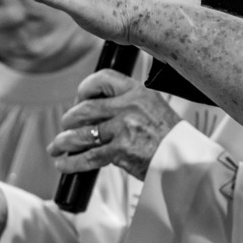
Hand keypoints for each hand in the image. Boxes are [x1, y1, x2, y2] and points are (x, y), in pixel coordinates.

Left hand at [49, 70, 179, 180]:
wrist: (185, 161)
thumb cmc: (170, 138)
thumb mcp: (153, 108)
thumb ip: (128, 104)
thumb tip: (95, 110)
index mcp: (137, 92)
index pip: (102, 79)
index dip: (85, 89)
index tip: (79, 99)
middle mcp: (129, 106)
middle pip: (85, 108)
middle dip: (69, 120)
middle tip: (65, 127)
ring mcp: (124, 128)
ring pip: (81, 133)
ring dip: (63, 142)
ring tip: (56, 147)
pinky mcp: (121, 150)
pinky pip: (88, 156)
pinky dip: (71, 162)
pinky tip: (63, 163)